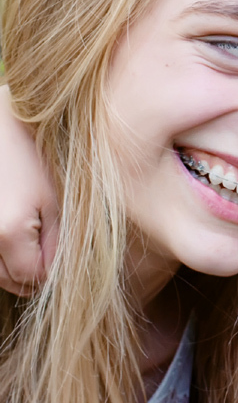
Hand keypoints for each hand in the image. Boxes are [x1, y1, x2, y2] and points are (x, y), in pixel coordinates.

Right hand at [0, 85, 58, 296]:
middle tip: (53, 249)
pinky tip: (15, 228)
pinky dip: (1, 252)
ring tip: (34, 235)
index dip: (54, 274)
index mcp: (7, 232)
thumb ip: (61, 245)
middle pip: (8, 280)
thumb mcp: (59, 200)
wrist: (2, 122)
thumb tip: (55, 278)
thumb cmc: (36, 155)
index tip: (67, 256)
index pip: (33, 279)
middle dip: (33, 272)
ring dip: (14, 265)